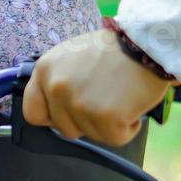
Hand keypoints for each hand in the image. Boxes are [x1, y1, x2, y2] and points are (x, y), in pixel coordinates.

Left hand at [21, 29, 175, 145]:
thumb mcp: (72, 54)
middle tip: (105, 98)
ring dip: (108, 123)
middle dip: (85, 120)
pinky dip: (128, 128)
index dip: (53, 117)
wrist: (148, 42)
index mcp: (45, 70)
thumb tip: (55, 107)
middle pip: (64, 128)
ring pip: (91, 134)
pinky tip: (132, 105)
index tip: (69, 113)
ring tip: (121, 96)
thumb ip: (58, 79)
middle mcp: (56, 88)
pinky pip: (115, 138)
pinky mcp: (105, 117)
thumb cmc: (115, 48)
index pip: (32, 112)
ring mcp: (79, 104)